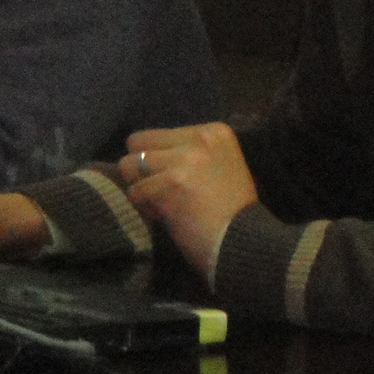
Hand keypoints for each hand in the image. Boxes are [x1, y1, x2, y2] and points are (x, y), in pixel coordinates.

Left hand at [118, 123, 257, 284]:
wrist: (244, 241)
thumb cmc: (233, 211)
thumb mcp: (221, 166)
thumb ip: (191, 154)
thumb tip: (147, 156)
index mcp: (213, 132)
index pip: (158, 134)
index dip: (157, 159)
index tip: (170, 180)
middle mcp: (198, 140)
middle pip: (137, 142)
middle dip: (139, 167)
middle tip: (153, 188)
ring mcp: (183, 161)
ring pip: (128, 165)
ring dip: (138, 188)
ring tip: (156, 203)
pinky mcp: (169, 185)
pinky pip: (134, 192)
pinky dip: (142, 207)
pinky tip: (160, 217)